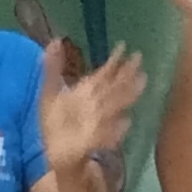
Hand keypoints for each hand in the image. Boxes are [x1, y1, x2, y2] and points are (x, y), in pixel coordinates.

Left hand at [40, 37, 149, 173]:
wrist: (55, 151)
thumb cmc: (55, 121)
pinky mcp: (90, 142)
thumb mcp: (50, 91)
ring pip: (114, 106)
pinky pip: (106, 134)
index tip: (123, 47)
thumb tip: (56, 40)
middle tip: (139, 59)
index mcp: (86, 92)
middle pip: (113, 88)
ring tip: (141, 82)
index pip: (103, 75)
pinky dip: (116, 129)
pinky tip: (127, 122)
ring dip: (127, 96)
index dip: (113, 62)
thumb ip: (52, 67)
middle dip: (126, 75)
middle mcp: (94, 105)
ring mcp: (96, 123)